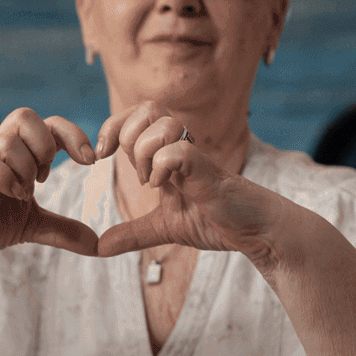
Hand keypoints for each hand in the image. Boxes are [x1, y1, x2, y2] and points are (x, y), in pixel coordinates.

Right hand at [0, 107, 98, 260]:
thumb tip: (98, 245)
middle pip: (24, 116)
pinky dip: (6, 179)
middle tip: (46, 175)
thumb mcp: (32, 226)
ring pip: (8, 140)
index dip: (73, 134)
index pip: (48, 124)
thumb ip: (63, 231)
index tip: (89, 161)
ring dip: (25, 167)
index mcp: (18, 155)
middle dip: (45, 144)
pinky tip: (12, 197)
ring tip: (24, 193)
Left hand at [94, 102, 285, 262]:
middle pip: (147, 108)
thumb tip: (100, 247)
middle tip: (131, 170)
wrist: (255, 232)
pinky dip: (162, 167)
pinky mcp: (208, 171)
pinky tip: (163, 187)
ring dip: (144, 152)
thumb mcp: (164, 228)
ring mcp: (194, 157)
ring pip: (162, 123)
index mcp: (166, 154)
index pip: (135, 115)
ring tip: (151, 181)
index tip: (101, 154)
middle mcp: (180, 148)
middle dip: (126, 135)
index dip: (113, 126)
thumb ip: (133, 234)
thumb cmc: (216, 221)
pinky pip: (179, 151)